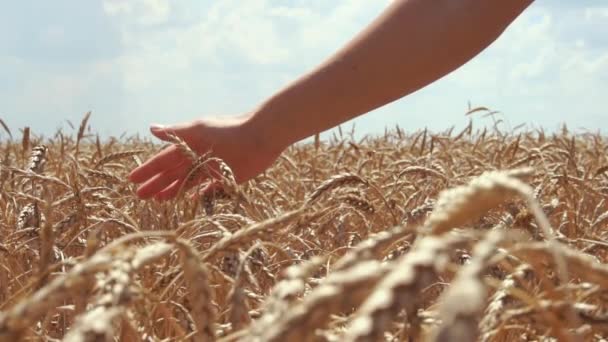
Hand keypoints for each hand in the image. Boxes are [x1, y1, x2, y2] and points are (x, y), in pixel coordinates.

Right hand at [129, 114, 283, 200]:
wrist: (261, 136)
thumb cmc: (229, 130)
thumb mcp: (200, 129)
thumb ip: (176, 132)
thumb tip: (150, 129)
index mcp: (190, 145)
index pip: (164, 159)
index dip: (149, 169)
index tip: (132, 179)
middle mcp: (199, 157)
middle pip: (173, 173)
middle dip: (156, 183)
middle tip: (139, 196)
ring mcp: (212, 169)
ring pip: (187, 182)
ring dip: (172, 191)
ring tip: (158, 201)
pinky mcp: (227, 178)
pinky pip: (208, 189)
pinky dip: (197, 195)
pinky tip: (186, 201)